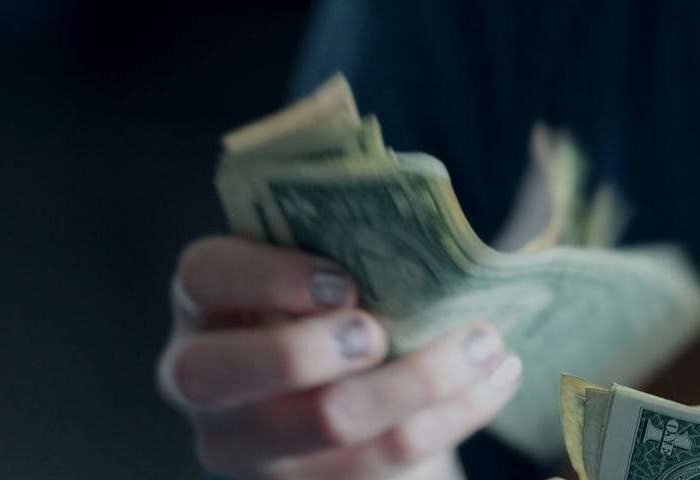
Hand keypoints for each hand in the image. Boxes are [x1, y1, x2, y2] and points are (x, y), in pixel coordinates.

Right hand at [158, 236, 522, 479]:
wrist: (350, 399)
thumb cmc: (340, 308)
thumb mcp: (323, 268)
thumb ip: (344, 237)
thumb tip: (418, 196)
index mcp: (206, 303)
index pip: (203, 274)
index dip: (266, 275)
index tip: (343, 280)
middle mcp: (203, 382)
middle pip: (221, 374)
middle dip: (306, 351)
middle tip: (380, 332)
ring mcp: (249, 446)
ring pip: (322, 423)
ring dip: (420, 381)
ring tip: (486, 344)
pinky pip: (382, 458)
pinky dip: (452, 416)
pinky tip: (495, 379)